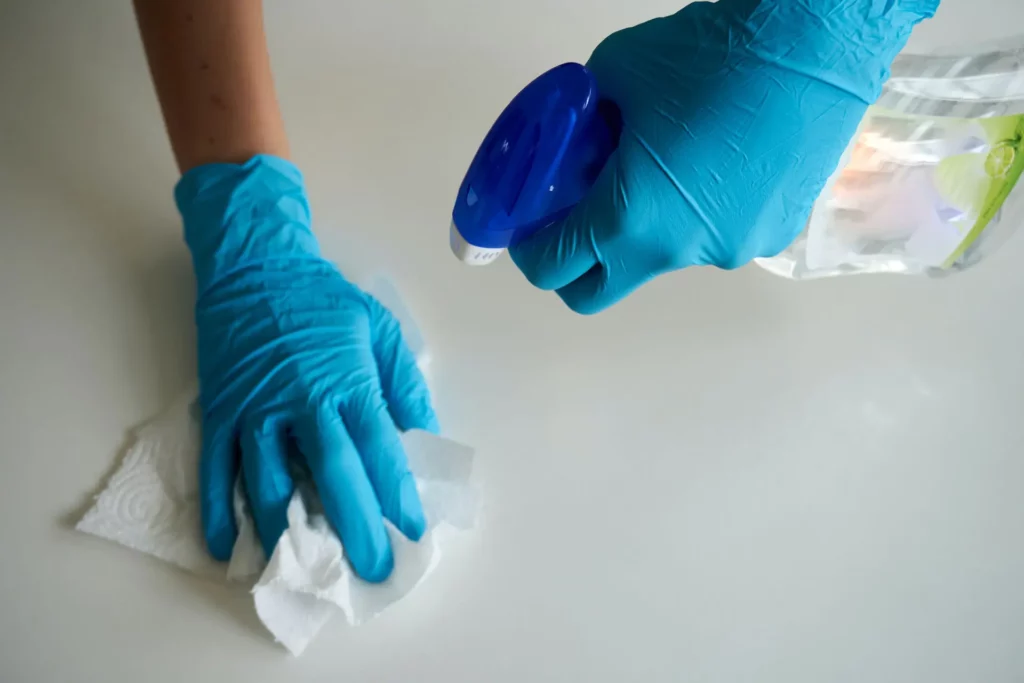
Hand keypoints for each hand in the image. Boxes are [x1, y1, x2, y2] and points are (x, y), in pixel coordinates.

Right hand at [176, 155, 436, 581]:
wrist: (255, 264)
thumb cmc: (323, 298)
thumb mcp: (379, 328)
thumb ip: (403, 383)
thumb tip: (424, 435)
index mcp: (347, 381)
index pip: (378, 450)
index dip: (397, 495)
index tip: (412, 531)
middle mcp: (302, 402)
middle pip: (331, 478)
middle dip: (355, 530)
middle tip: (370, 570)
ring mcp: (254, 409)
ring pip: (270, 483)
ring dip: (289, 532)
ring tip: (306, 571)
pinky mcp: (218, 410)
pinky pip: (215, 469)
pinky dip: (218, 511)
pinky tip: (228, 547)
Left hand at [511, 0, 938, 312]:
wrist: (816, 45)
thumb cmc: (707, 56)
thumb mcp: (615, 73)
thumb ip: (583, 120)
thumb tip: (579, 136)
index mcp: (629, 218)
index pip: (554, 267)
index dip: (529, 250)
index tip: (529, 229)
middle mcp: (675, 251)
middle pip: (597, 291)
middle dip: (575, 266)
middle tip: (575, 219)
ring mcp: (727, 251)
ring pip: (660, 258)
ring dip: (644, 229)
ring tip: (666, 166)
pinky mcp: (770, 238)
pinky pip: (711, 237)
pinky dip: (696, 215)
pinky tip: (717, 165)